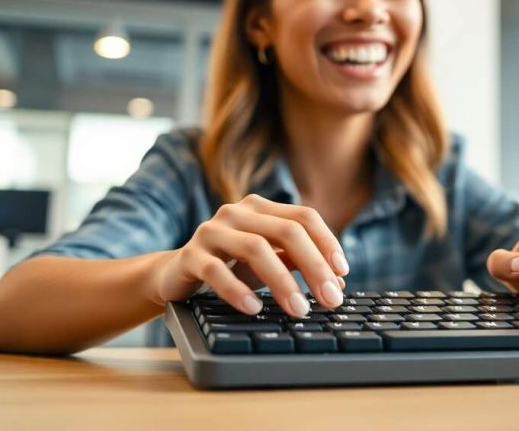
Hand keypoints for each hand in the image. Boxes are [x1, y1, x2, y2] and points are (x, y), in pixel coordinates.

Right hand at [150, 195, 348, 317]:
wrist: (175, 274)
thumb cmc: (231, 267)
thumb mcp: (268, 262)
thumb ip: (298, 262)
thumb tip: (337, 280)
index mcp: (261, 208)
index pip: (304, 217)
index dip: (328, 243)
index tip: (343, 273)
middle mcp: (237, 212)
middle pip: (287, 231)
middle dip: (314, 266)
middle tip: (330, 299)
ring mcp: (212, 230)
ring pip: (255, 248)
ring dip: (282, 281)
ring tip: (299, 309)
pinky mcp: (190, 255)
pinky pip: (216, 271)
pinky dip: (238, 290)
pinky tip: (254, 308)